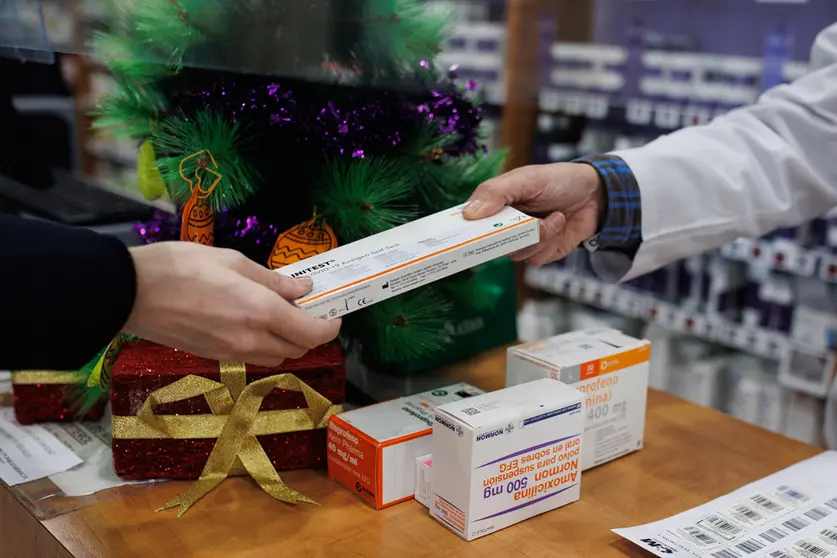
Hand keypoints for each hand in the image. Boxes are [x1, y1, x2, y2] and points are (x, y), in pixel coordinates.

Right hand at [123, 242, 340, 365]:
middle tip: (305, 307)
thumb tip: (303, 289)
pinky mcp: (214, 357)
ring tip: (277, 313)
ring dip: (286, 340)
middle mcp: (251, 340)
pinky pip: (251, 356)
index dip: (330, 327)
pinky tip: (250, 321)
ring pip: (276, 357)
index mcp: (262, 313)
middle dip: (309, 332)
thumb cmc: (181, 266)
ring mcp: (231, 353)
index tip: (333, 314)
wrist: (130, 292)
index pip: (313, 334)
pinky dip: (262, 344)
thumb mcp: (234, 262)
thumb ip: (274, 281)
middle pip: (298, 349)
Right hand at [463, 162, 604, 265]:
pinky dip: (550, 243)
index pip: (467, 224)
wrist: (595, 193)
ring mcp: (520, 242)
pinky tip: (559, 225)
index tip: (464, 237)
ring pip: (515, 254)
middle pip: (490, 245)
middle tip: (529, 221)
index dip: (463, 233)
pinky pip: (535, 259)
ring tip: (553, 216)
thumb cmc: (556, 180)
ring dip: (539, 236)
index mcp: (492, 206)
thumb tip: (468, 213)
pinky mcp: (540, 253)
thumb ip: (495, 193)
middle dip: (512, 234)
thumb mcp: (524, 179)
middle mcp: (502, 227)